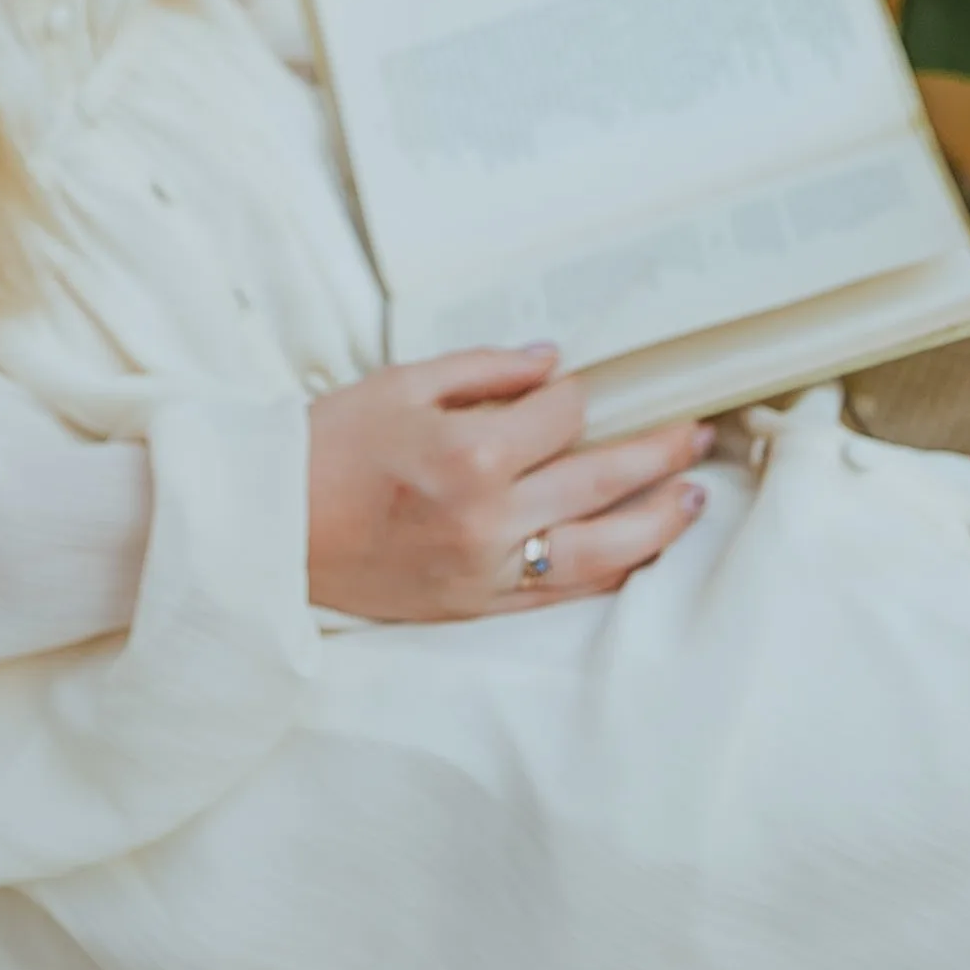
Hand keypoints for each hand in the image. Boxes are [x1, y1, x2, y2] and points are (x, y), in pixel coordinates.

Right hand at [306, 345, 714, 622]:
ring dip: (656, 521)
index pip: (561, 417)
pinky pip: (561, 596)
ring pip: (600, 550)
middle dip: (658, 452)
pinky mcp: (477, 608)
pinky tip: (639, 554)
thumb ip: (483, 370)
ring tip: (694, 498)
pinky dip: (608, 574)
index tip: (583, 388)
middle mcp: (490, 518)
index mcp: (471, 454)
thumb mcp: (401, 383)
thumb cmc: (328, 447)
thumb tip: (551, 361)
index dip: (578, 395)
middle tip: (698, 432)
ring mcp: (487, 571)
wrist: (271, 530)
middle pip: (602, 481)